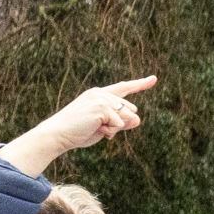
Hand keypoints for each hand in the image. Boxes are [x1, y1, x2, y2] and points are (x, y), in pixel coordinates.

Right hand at [0, 76, 154, 175]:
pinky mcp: (101, 107)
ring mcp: (101, 98)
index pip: (124, 88)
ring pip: (126, 117)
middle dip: (120, 124)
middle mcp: (101, 93)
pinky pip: (119, 123)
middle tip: (99, 128)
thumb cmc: (79, 132)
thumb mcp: (104, 127)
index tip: (154, 78)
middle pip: (130, 110)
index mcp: (100, 94)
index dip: (141, 84)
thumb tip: (138, 119)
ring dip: (114, 128)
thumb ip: (121, 123)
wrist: (59, 134)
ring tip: (96, 128)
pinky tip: (96, 129)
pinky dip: (110, 131)